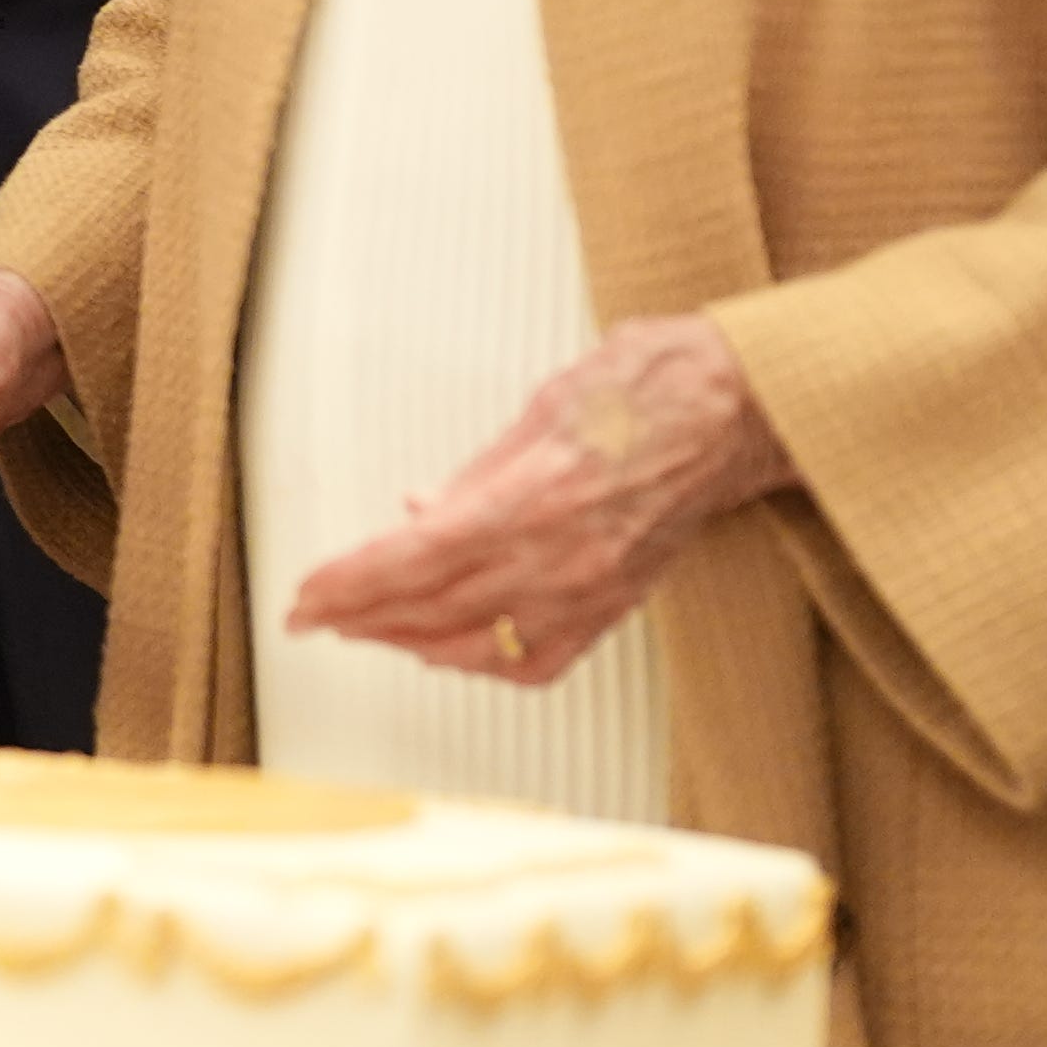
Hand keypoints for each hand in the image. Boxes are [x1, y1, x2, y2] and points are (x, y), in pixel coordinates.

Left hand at [283, 315, 793, 680]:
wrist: (741, 411)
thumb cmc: (650, 386)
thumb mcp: (542, 405)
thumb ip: (480, 471)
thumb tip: (421, 513)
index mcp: (535, 497)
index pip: (416, 558)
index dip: (351, 583)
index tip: (304, 596)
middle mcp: (562, 558)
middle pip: (435, 609)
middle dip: (361, 617)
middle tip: (312, 617)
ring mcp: (592, 591)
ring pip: (479, 645)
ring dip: (411, 641)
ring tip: (366, 628)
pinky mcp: (617, 605)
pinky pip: (538, 658)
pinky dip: (484, 660)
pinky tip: (452, 647)